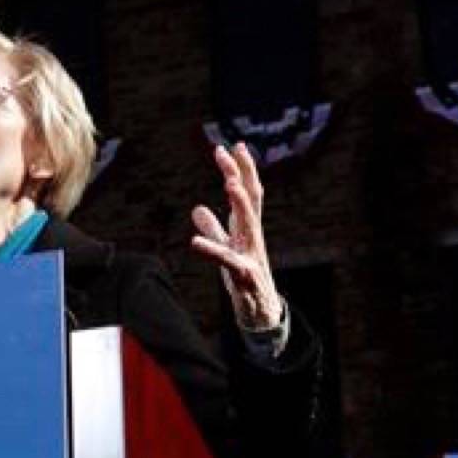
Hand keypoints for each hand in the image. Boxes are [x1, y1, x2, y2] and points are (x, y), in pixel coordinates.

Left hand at [190, 142, 283, 329]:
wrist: (261, 312)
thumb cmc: (244, 279)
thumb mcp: (226, 249)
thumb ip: (214, 229)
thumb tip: (198, 209)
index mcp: (247, 228)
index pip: (248, 193)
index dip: (240, 170)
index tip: (231, 145)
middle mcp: (253, 237)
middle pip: (250, 200)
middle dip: (238, 174)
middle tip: (225, 152)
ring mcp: (252, 255)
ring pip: (249, 225)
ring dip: (240, 204)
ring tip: (229, 185)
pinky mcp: (245, 276)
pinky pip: (228, 262)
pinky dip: (212, 250)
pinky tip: (195, 242)